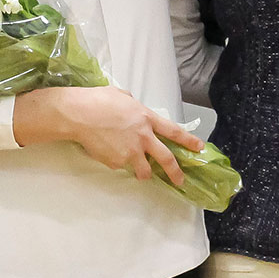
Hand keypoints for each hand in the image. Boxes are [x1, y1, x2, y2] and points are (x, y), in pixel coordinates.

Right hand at [14, 86, 203, 185]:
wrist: (79, 114)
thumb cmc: (98, 100)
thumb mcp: (122, 97)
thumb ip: (134, 108)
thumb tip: (134, 114)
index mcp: (146, 118)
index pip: (174, 131)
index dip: (189, 141)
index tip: (199, 148)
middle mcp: (143, 137)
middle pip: (166, 159)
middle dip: (175, 172)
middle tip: (180, 180)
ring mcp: (130, 152)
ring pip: (144, 171)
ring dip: (144, 172)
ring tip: (138, 170)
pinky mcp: (116, 162)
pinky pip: (120, 165)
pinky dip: (117, 162)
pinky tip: (106, 151)